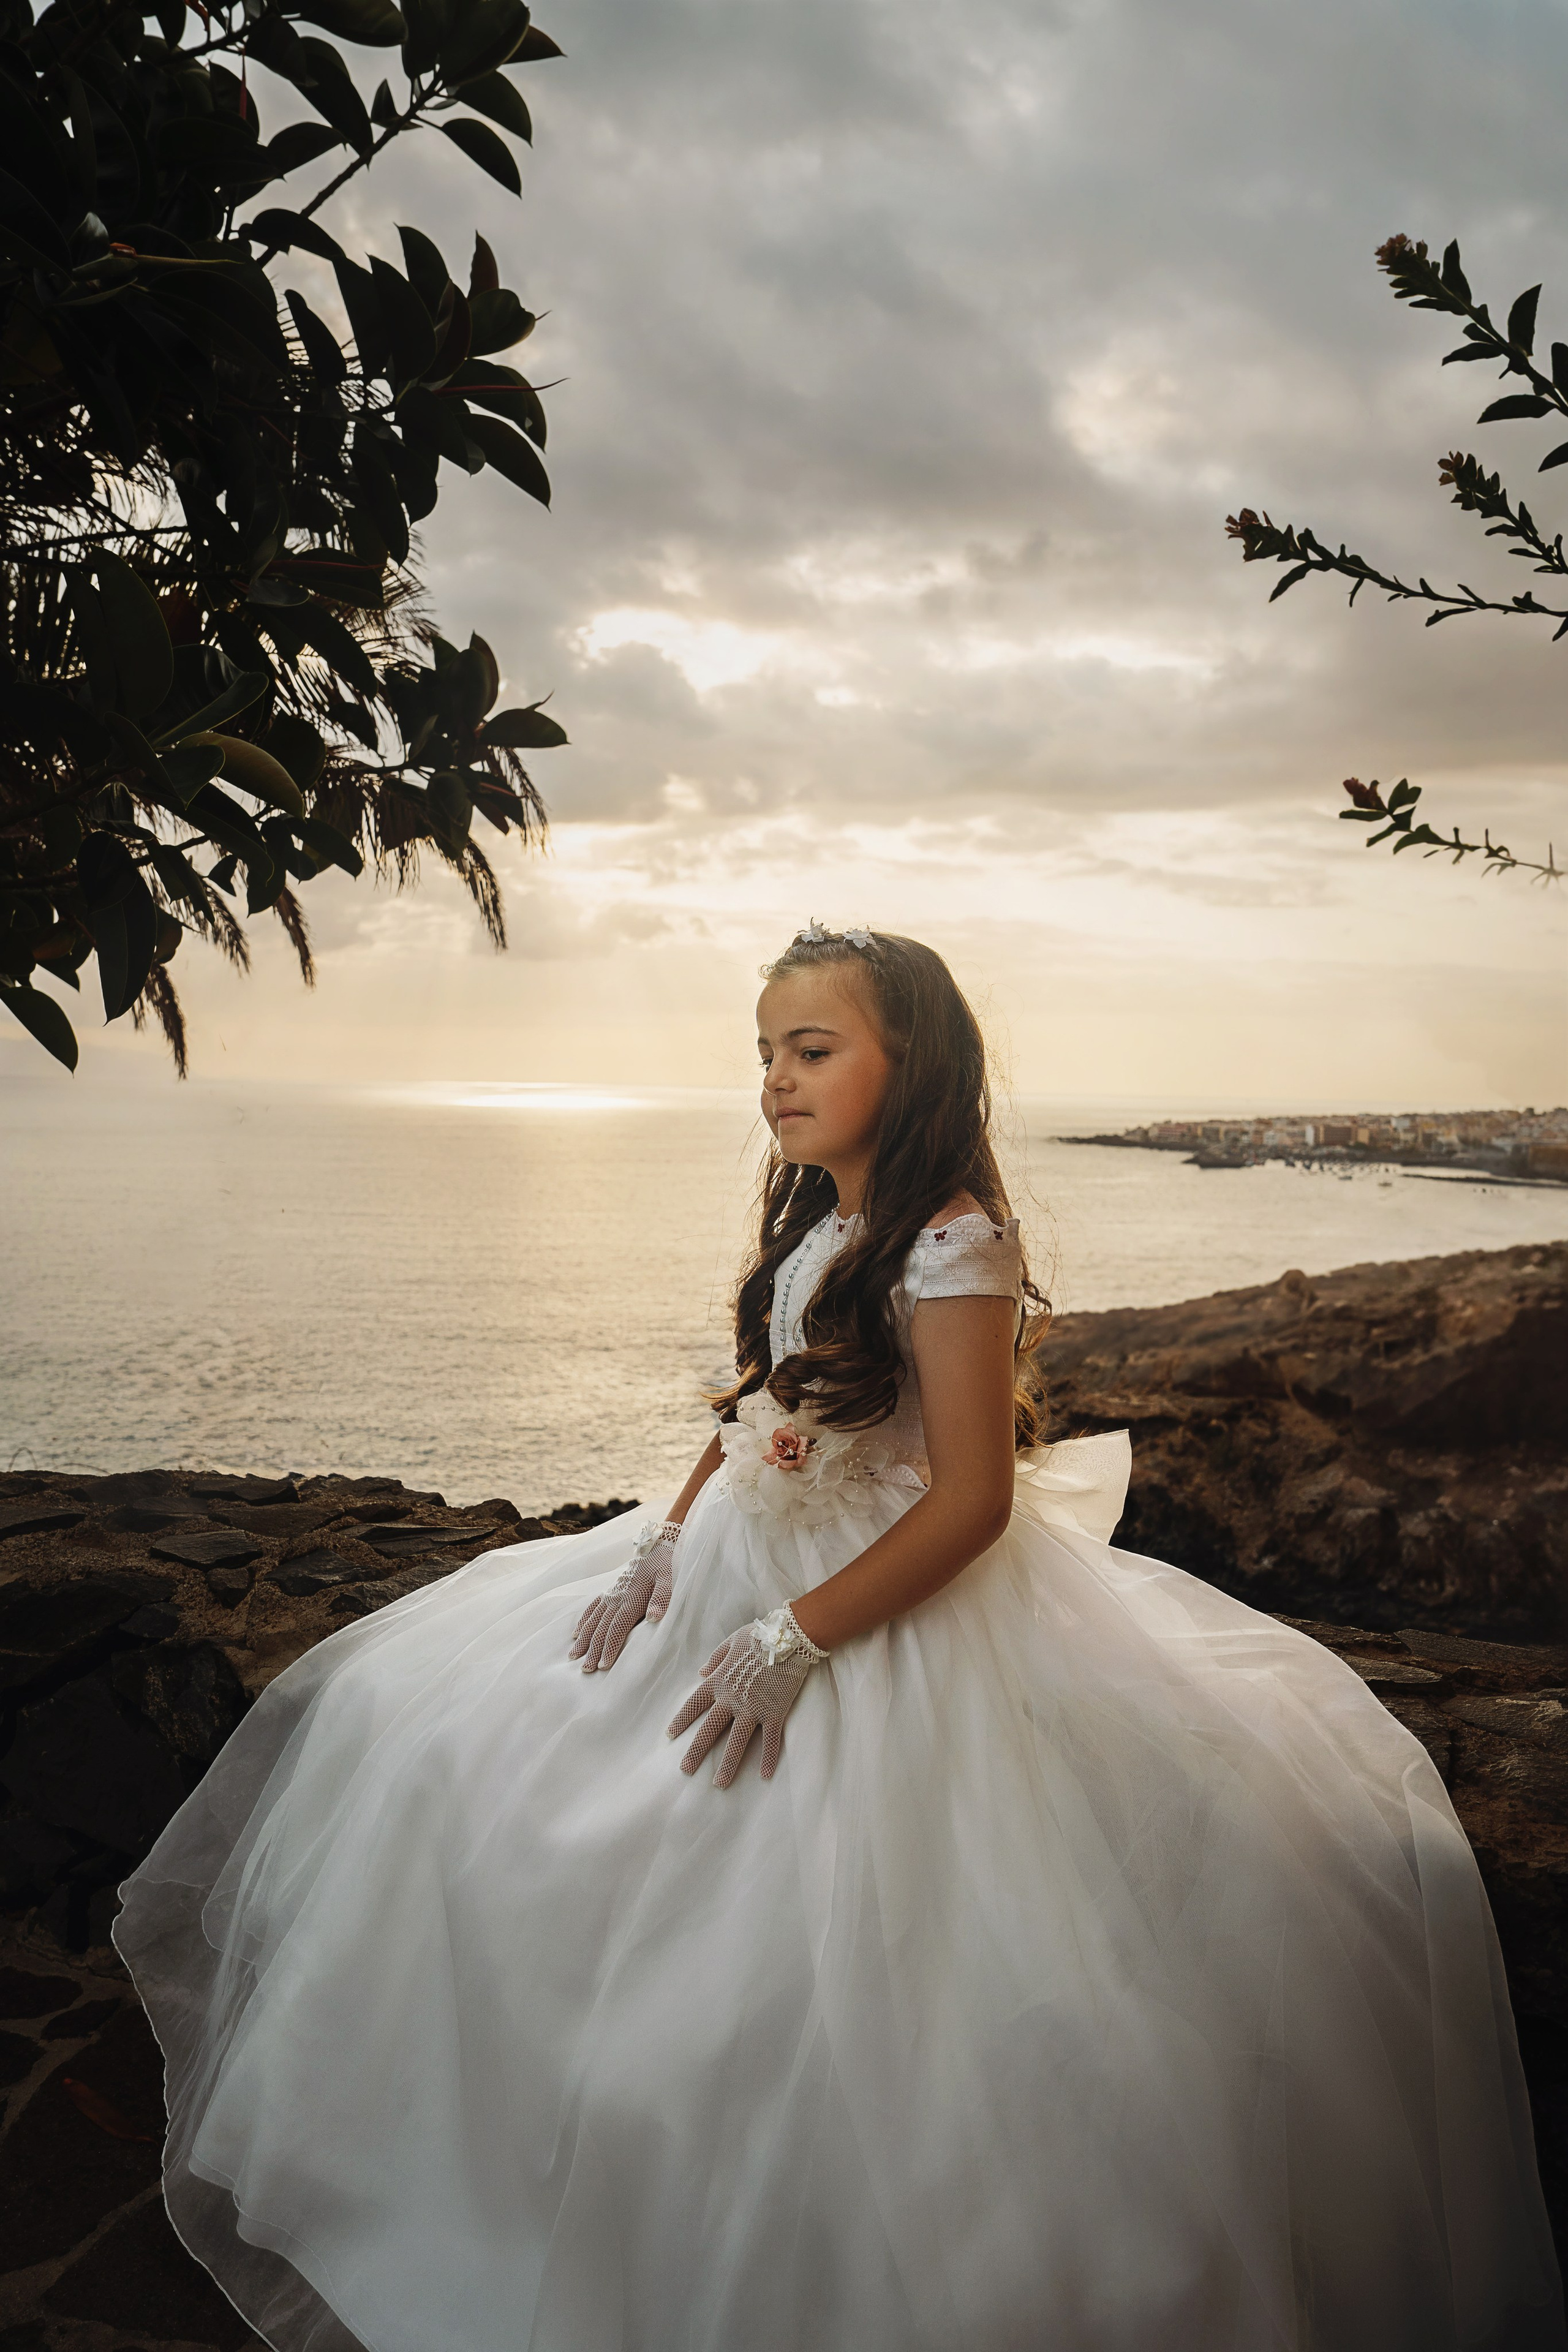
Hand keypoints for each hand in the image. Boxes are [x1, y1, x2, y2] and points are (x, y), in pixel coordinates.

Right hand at [570, 1519, 681, 1671]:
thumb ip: (662, 1598)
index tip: (603, 1665)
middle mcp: (617, 1597)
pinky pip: (592, 1607)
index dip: (610, 1647)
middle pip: (602, 1628)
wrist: (657, 1545)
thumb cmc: (666, 1565)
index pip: (617, 1628)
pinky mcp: (609, 1590)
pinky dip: (584, 1621)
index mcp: (632, 1598)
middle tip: (586, 1670)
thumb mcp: (669, 1580)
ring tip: (574, 1657)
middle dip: (593, 1650)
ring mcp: (611, 1594)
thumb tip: (652, 1618)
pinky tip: (576, 1634)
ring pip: (594, 1620)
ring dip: (584, 1639)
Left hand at [667, 1604, 827, 1785]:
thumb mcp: (732, 1641)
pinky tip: (765, 1776)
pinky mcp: (774, 1713)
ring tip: (719, 1784)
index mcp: (719, 1680)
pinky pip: (770, 1740)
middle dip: (696, 1751)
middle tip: (685, 1769)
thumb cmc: (760, 1635)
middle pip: (710, 1729)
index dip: (681, 1720)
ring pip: (737, 1741)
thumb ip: (715, 1659)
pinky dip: (768, 1758)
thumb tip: (700, 1673)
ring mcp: (753, 1708)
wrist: (790, 1637)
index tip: (670, 1735)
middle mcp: (732, 1698)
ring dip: (728, 1764)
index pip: (694, 1704)